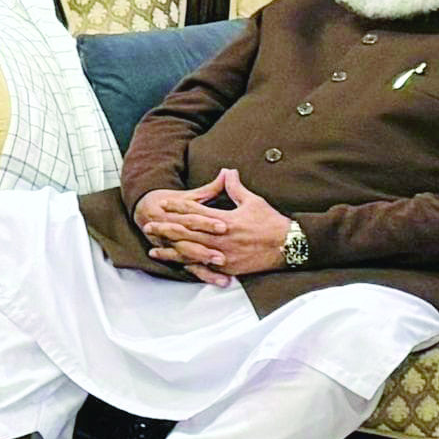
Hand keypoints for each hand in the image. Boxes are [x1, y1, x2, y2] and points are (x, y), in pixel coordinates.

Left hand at [139, 168, 291, 279]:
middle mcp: (222, 238)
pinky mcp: (228, 267)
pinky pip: (204, 268)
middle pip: (188, 233)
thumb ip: (236, 187)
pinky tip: (176, 266)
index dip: (178, 208)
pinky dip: (188, 266)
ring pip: (191, 252)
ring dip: (171, 250)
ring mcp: (224, 254)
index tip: (163, 204)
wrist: (290, 246)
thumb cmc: (272, 222)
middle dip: (166, 229)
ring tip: (153, 249)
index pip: (196, 212)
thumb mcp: (253, 201)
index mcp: (226, 220)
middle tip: (148, 225)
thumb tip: (227, 171)